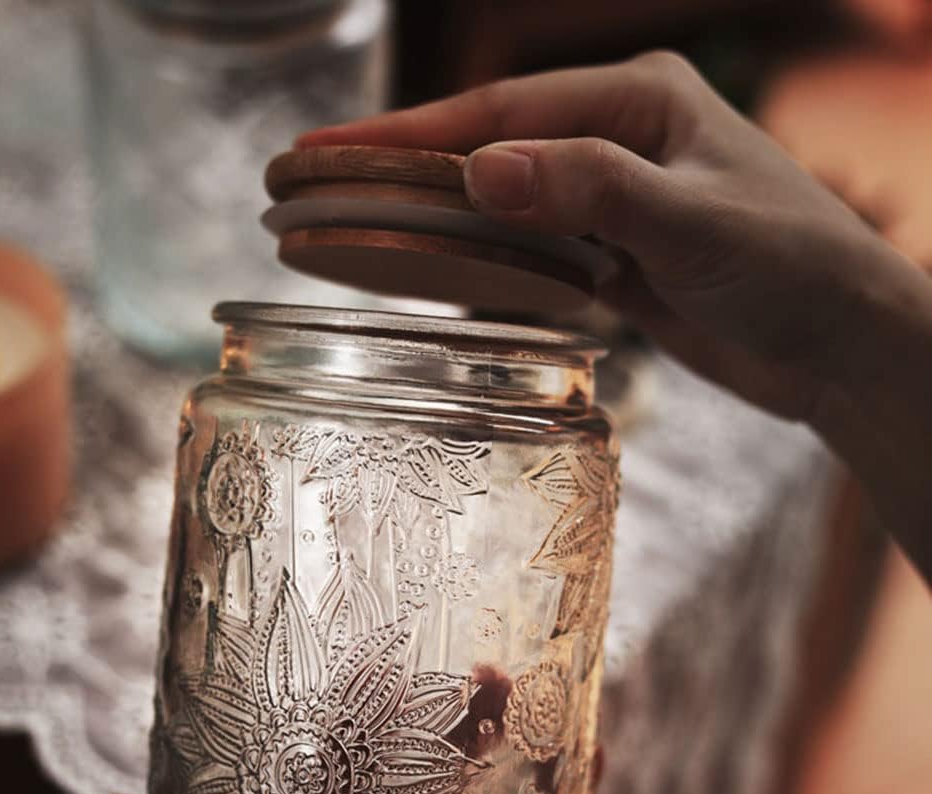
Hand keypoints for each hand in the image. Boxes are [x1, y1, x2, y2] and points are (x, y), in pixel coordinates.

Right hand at [299, 53, 931, 583]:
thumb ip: (593, 189)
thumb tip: (484, 169)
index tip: (326, 151)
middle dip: (393, 168)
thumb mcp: (696, 222)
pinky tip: (425, 264)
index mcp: (637, 100)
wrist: (839, 345)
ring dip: (422, 214)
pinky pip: (523, 249)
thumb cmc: (793, 268)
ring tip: (343, 221)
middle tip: (303, 180)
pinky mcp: (609, 257)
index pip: (497, 111)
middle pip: (480, 148)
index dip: (405, 135)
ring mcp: (608, 199)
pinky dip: (473, 257)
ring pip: (495, 202)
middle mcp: (614, 138)